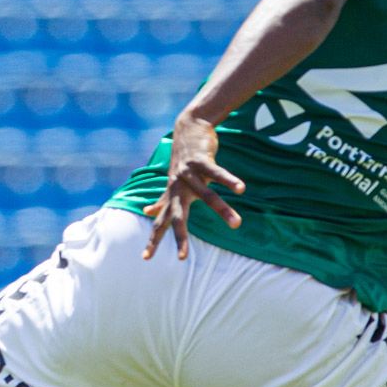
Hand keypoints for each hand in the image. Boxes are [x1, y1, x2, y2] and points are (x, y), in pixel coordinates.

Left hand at [141, 111, 245, 261]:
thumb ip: (162, 199)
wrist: (188, 128)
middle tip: (183, 257)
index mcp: (172, 196)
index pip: (161, 222)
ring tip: (237, 224)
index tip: (145, 258)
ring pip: (206, 195)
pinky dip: (228, 180)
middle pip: (177, 216)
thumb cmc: (182, 161)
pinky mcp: (201, 160)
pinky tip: (240, 188)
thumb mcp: (173, 182)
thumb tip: (147, 212)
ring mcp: (188, 174)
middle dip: (180, 236)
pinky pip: (217, 172)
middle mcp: (177, 187)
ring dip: (222, 210)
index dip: (153, 240)